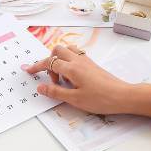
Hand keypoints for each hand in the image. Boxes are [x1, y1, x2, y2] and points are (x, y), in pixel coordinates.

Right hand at [23, 44, 150, 117]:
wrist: (123, 96)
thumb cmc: (100, 99)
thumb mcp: (75, 100)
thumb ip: (55, 92)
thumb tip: (40, 87)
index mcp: (72, 68)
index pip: (50, 62)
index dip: (37, 66)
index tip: (28, 70)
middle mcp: (78, 60)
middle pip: (57, 50)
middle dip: (49, 61)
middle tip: (51, 79)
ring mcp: (87, 60)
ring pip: (68, 50)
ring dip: (60, 59)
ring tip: (62, 78)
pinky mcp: (92, 64)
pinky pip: (76, 55)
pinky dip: (69, 61)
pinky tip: (72, 77)